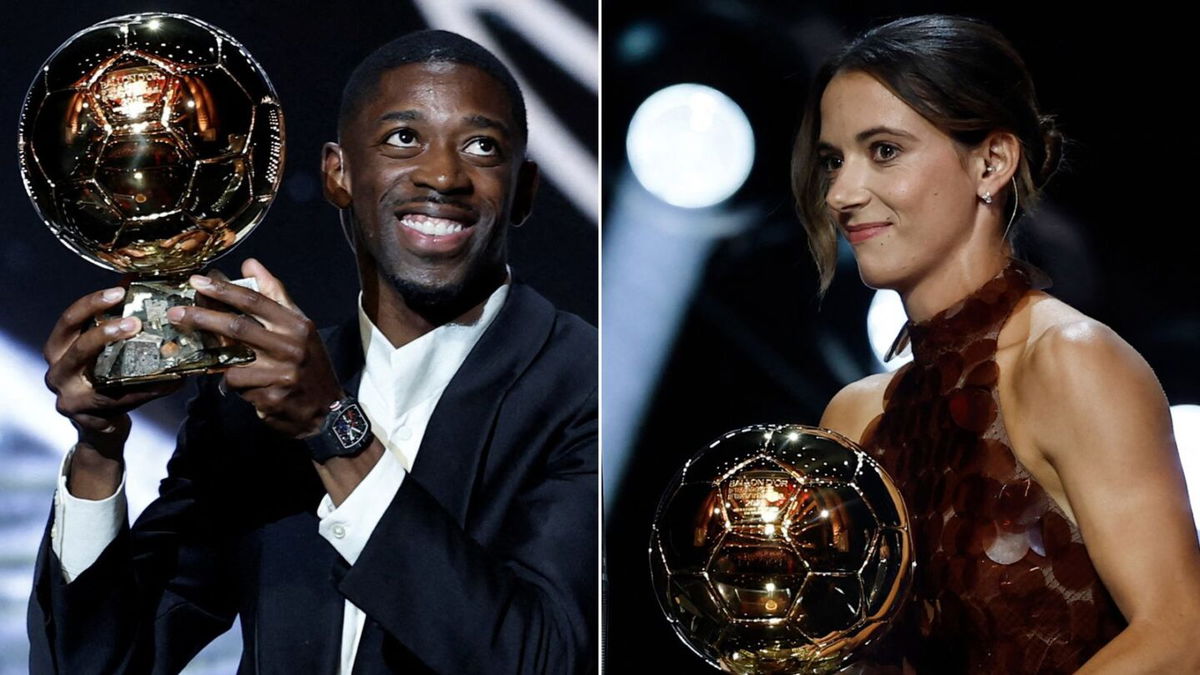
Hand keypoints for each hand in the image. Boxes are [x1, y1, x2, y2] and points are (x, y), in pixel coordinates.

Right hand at [44, 287, 183, 457]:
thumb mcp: (99, 348)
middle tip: (135, 322)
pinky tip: (175, 380)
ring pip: (101, 377)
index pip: (68, 320)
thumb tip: (136, 279)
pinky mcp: (91, 418)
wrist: (98, 425)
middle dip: (106, 332)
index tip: (119, 291)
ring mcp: (71, 398)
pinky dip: (152, 389)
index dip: (91, 304)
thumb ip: (112, 319)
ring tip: (159, 350)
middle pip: (78, 348)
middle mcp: (57, 372)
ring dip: (132, 363)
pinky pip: (127, 400)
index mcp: (57, 348)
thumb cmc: (100, 376)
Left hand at [166, 258, 342, 438]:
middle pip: (237, 328)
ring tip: (214, 362)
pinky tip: (242, 385)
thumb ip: (275, 295)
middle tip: (176, 313)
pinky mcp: (271, 399)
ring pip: (232, 362)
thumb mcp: (299, 326)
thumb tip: (250, 263)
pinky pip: (237, 387)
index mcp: (296, 325)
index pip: (255, 301)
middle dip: (203, 318)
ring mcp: (281, 375)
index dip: (223, 289)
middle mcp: (290, 347)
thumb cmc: (308, 362)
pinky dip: (232, 384)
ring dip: (218, 362)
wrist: (327, 409)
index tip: (197, 280)